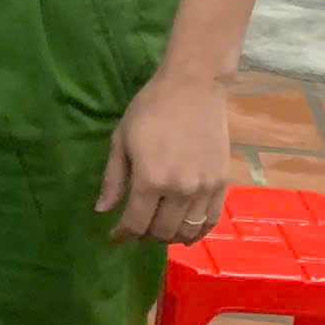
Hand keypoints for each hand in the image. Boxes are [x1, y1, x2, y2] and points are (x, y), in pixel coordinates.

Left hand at [95, 69, 230, 242]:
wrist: (193, 87)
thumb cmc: (150, 109)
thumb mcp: (122, 140)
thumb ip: (113, 178)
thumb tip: (102, 211)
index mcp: (150, 179)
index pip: (135, 223)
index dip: (123, 235)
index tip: (115, 236)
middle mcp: (180, 190)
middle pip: (161, 232)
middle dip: (144, 236)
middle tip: (136, 229)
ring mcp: (204, 189)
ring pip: (187, 231)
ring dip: (170, 237)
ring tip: (158, 230)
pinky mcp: (222, 183)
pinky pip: (210, 220)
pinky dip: (197, 232)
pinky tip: (186, 232)